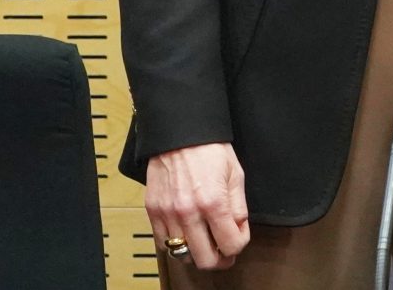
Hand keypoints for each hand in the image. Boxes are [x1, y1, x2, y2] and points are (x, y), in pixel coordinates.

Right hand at [146, 141, 248, 270]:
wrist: (179, 133)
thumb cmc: (209, 149)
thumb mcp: (235, 174)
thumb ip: (239, 207)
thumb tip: (238, 230)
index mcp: (213, 202)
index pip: (230, 245)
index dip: (239, 245)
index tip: (239, 237)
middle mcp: (188, 212)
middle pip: (205, 260)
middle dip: (219, 259)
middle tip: (224, 252)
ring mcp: (168, 214)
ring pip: (182, 254)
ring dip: (197, 252)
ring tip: (205, 241)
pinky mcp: (153, 211)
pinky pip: (163, 243)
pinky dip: (176, 243)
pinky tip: (186, 233)